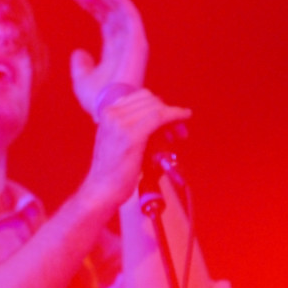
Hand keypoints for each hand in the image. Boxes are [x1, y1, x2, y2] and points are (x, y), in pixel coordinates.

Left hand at [69, 0, 148, 115]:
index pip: (104, 21)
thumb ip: (80, 66)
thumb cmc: (97, 100)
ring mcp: (132, 42)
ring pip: (121, 10)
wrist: (109, 108)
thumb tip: (78, 51)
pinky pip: (130, 15)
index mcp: (114, 51)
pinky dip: (120, 0)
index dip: (91, 6)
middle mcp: (125, 44)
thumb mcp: (81, 81)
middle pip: (112, 12)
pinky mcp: (138, 42)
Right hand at [79, 88, 191, 209]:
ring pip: (156, 107)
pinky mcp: (131, 135)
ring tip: (180, 133)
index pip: (140, 97)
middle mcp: (112, 113)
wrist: (101, 190)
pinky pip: (159, 117)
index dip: (159, 105)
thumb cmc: (113, 170)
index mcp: (107, 112)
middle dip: (167, 110)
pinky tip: (185, 116)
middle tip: (179, 128)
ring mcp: (120, 123)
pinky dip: (175, 114)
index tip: (169, 117)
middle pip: (150, 100)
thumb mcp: (117, 139)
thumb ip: (131, 125)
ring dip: (173, 116)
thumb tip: (160, 118)